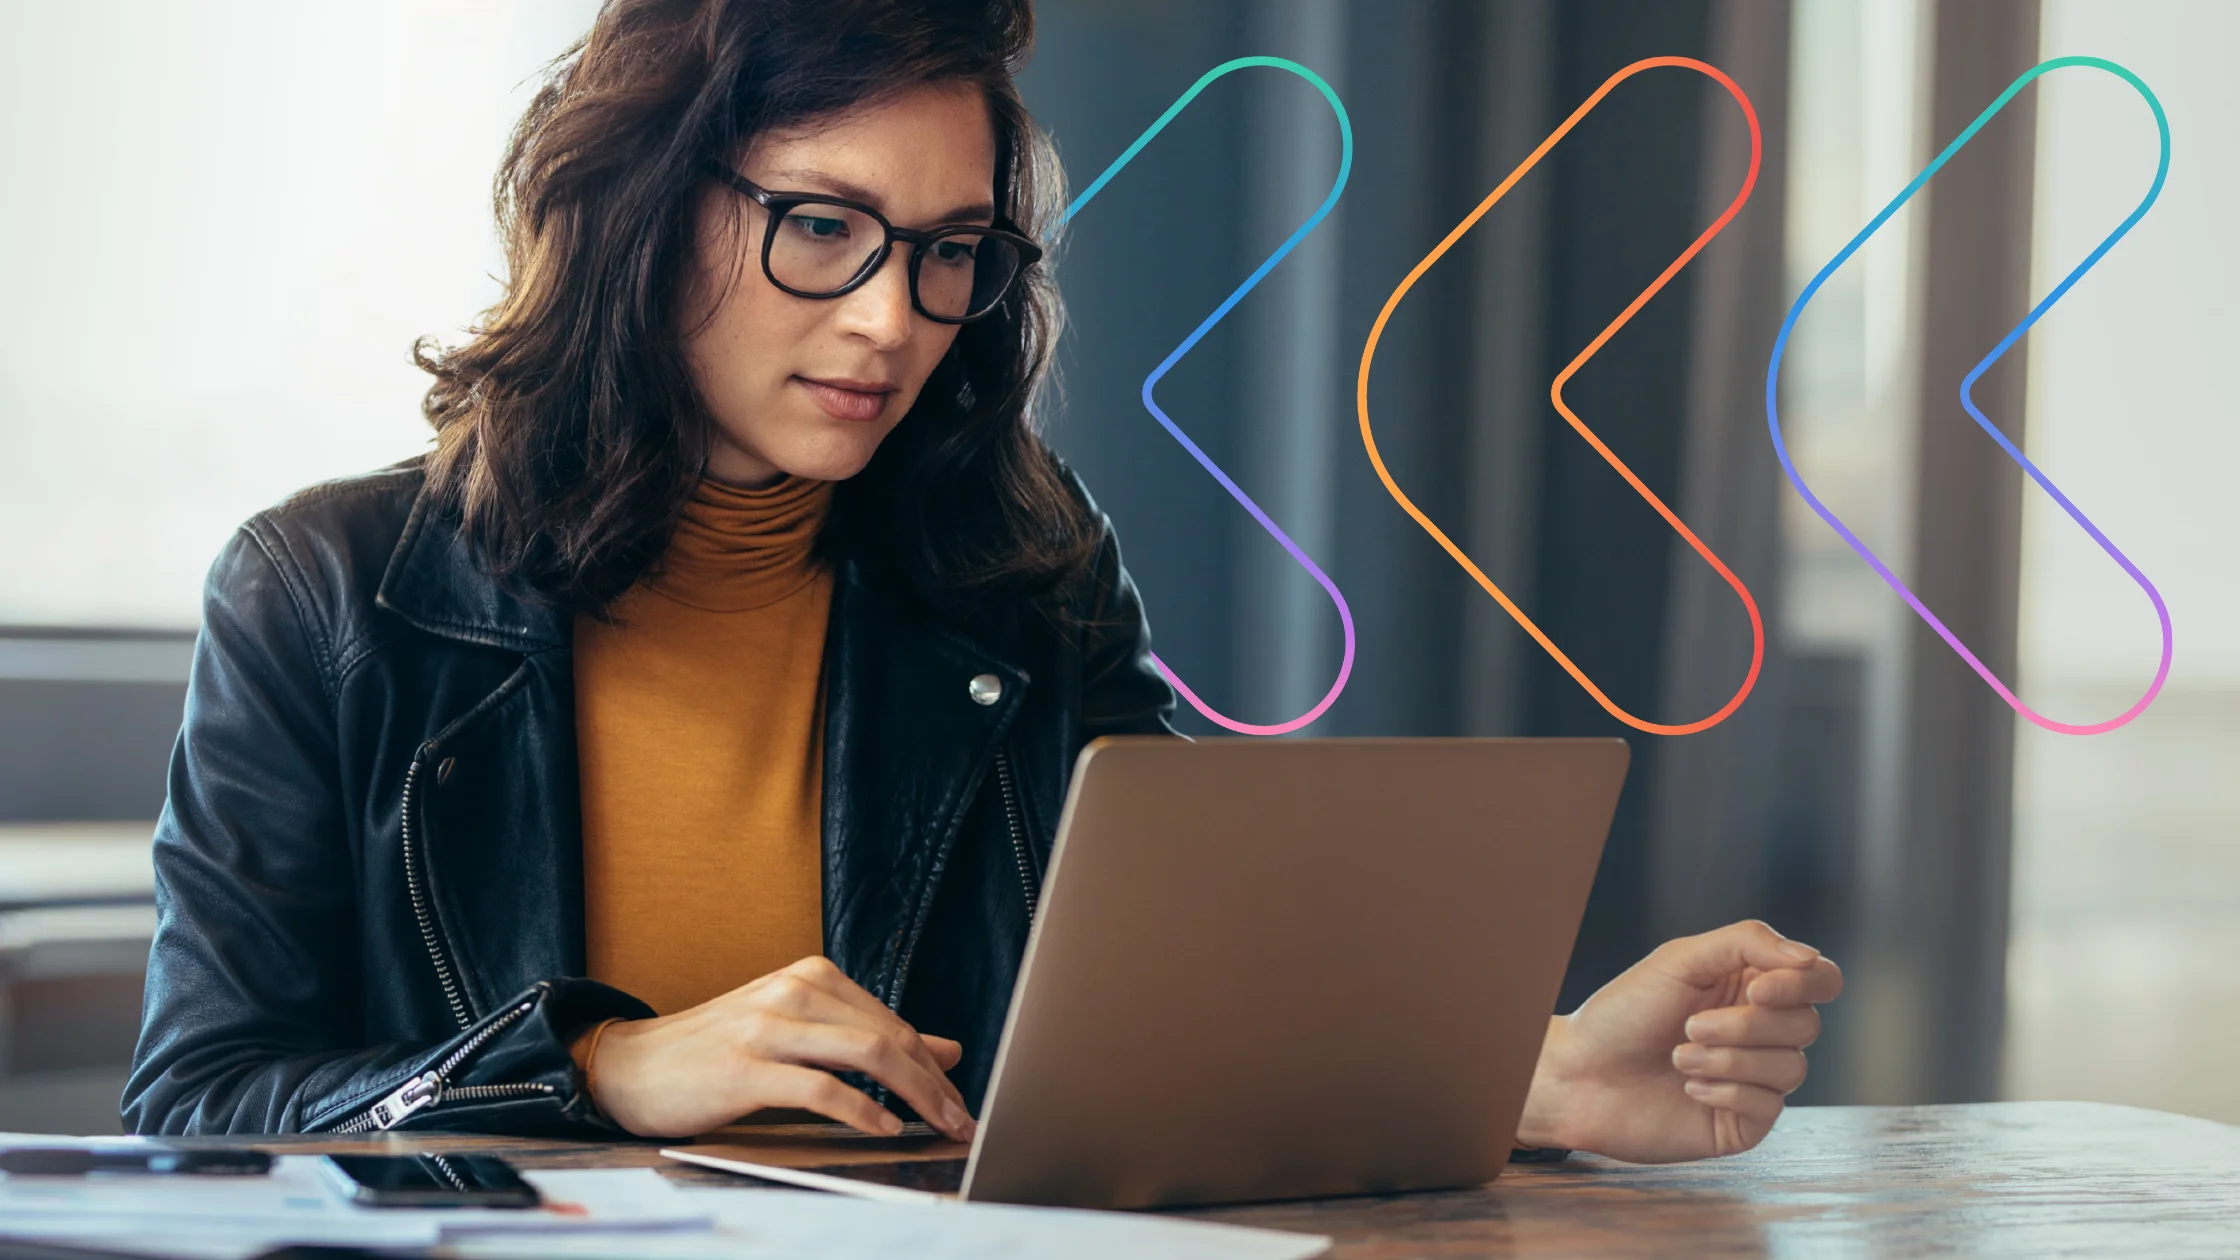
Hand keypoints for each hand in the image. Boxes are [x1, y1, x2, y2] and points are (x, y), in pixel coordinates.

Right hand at [585, 955, 975, 1141]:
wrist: (631, 1064)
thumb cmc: (718, 1052)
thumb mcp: (800, 1033)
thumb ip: (868, 1037)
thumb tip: (946, 1050)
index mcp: (812, 977)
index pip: (894, 1023)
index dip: (935, 1067)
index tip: (960, 1102)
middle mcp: (795, 991)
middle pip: (889, 1037)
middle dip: (935, 1084)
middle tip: (962, 1121)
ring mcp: (769, 1026)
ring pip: (866, 1054)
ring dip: (914, 1095)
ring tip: (936, 1126)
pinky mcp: (745, 1068)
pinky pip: (820, 1088)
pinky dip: (860, 1110)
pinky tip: (883, 1127)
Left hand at [1514, 920, 1842, 1162]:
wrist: (1579, 1075)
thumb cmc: (1624, 1012)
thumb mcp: (1681, 960)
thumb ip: (1748, 943)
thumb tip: (1810, 959)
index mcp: (1751, 986)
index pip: (1820, 979)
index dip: (1801, 984)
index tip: (1756, 990)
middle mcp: (1761, 1032)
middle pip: (1807, 1024)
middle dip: (1746, 1025)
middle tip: (1690, 1025)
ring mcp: (1756, 1079)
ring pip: (1792, 1067)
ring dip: (1730, 1059)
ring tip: (1678, 1056)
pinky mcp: (1743, 1122)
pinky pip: (1769, 1106)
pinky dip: (1727, 1091)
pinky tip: (1689, 1087)